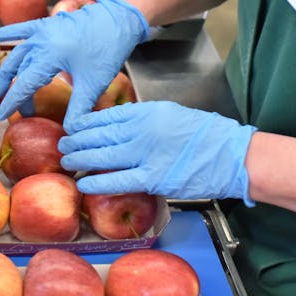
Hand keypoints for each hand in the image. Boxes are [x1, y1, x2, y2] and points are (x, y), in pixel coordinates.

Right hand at [0, 0, 148, 130]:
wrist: (119, 19)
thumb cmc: (107, 50)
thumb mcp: (93, 83)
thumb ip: (79, 108)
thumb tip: (70, 132)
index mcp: (49, 55)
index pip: (24, 84)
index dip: (12, 102)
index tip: (1, 116)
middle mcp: (40, 41)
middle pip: (18, 70)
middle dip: (10, 90)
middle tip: (6, 107)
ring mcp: (43, 30)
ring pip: (18, 53)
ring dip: (8, 70)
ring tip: (1, 87)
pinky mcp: (49, 23)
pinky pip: (23, 28)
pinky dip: (9, 33)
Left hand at [59, 101, 256, 205]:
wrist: (232, 155)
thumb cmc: (204, 135)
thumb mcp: (170, 114)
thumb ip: (143, 118)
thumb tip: (117, 123)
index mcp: (146, 112)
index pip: (105, 117)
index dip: (84, 125)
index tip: (72, 128)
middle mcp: (142, 130)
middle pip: (99, 135)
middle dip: (76, 141)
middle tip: (63, 146)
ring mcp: (147, 154)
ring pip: (103, 157)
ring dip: (81, 160)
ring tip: (67, 162)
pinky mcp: (154, 178)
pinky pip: (118, 181)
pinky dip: (98, 183)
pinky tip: (83, 183)